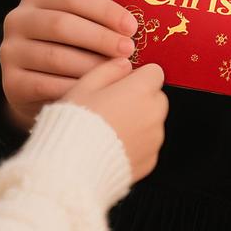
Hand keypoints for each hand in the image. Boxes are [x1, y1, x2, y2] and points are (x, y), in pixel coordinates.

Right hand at [0, 0, 138, 131]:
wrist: (31, 86)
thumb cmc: (66, 49)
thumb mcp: (76, 27)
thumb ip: (96, 21)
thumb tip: (134, 27)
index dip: (105, 10)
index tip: (131, 27)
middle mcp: (17, 20)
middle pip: (62, 24)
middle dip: (100, 38)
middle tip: (128, 51)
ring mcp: (10, 51)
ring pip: (55, 56)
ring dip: (91, 66)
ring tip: (117, 74)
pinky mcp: (10, 83)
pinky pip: (46, 85)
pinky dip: (75, 88)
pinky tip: (97, 94)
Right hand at [65, 58, 168, 181]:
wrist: (73, 168)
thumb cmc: (76, 123)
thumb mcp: (85, 85)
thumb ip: (109, 69)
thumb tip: (124, 63)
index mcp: (140, 90)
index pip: (155, 72)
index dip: (138, 75)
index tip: (123, 82)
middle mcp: (153, 114)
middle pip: (157, 97)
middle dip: (141, 98)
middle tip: (114, 105)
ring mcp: (154, 140)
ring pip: (153, 122)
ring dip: (140, 121)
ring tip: (110, 129)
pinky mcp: (150, 162)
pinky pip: (148, 145)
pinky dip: (137, 143)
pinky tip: (113, 145)